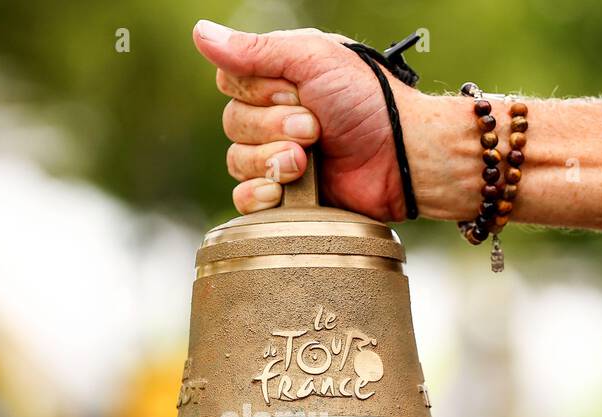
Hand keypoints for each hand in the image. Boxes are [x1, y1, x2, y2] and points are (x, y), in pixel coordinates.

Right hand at [192, 20, 434, 221]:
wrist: (401, 157)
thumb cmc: (370, 102)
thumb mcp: (313, 59)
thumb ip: (256, 49)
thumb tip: (200, 33)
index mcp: (278, 79)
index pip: (230, 82)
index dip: (259, 91)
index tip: (297, 92)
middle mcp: (273, 117)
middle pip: (232, 123)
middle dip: (274, 127)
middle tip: (316, 128)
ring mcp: (277, 158)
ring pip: (236, 160)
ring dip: (273, 159)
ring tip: (310, 161)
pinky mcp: (284, 198)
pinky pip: (242, 198)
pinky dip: (259, 194)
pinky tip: (284, 190)